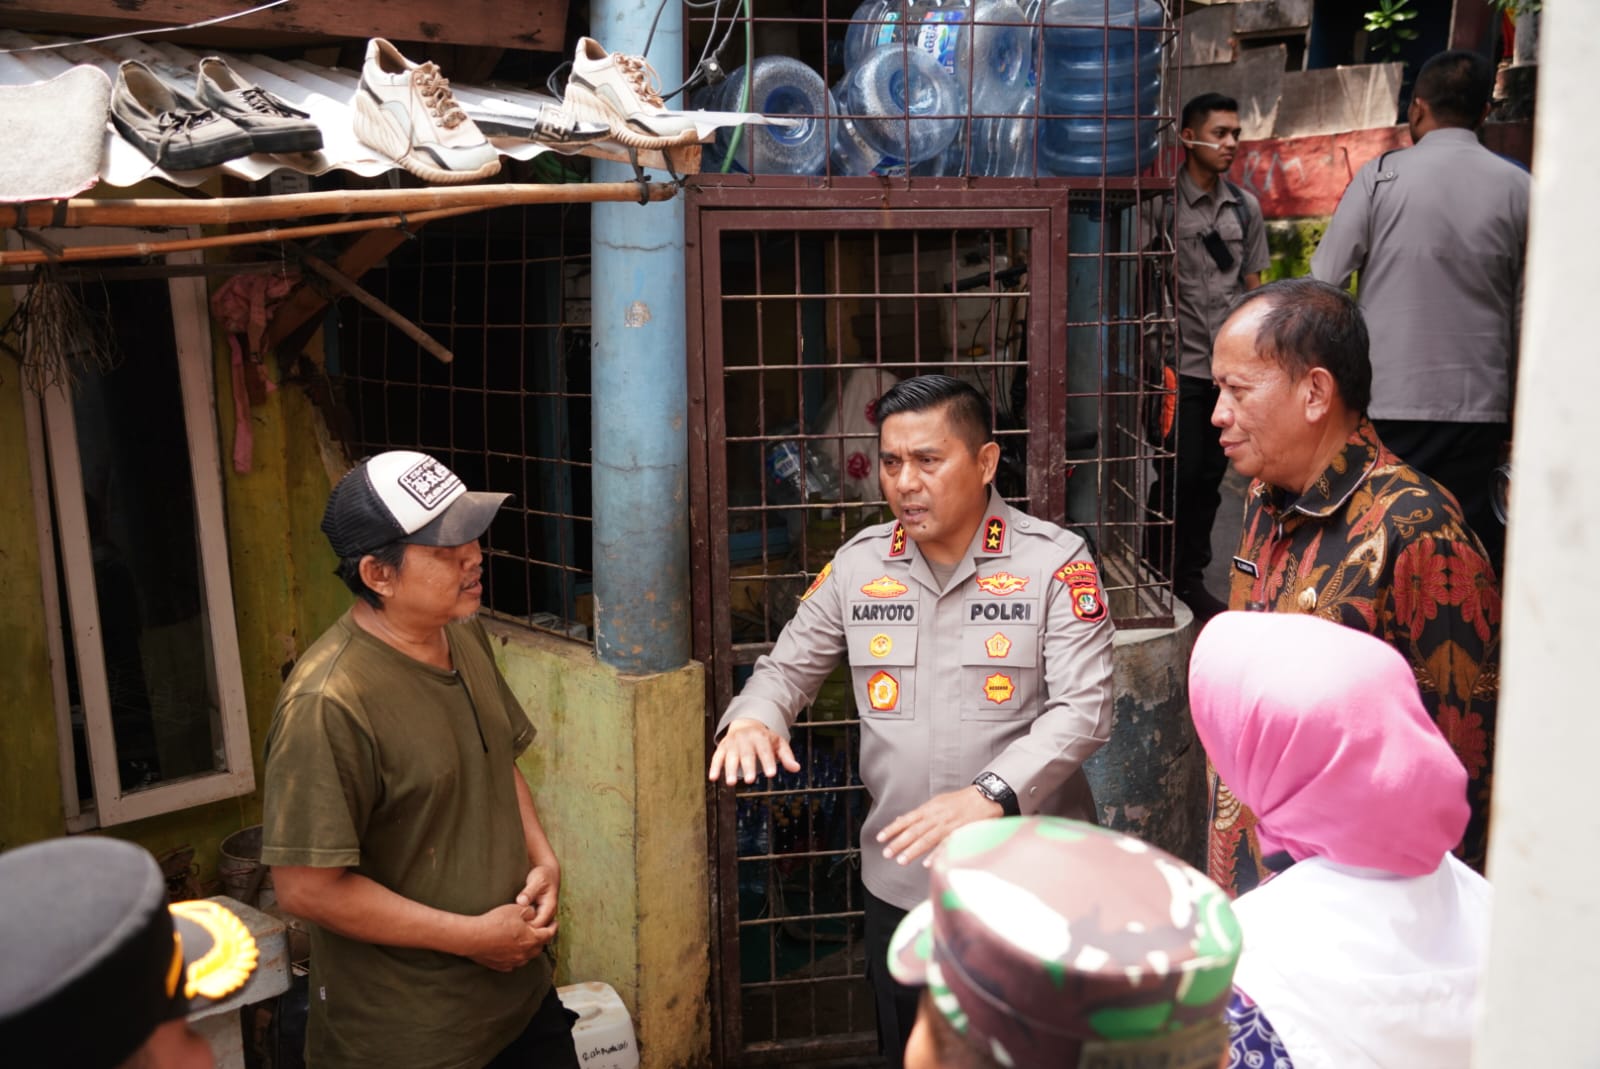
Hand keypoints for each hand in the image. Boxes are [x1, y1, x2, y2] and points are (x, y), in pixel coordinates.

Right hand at [466, 903, 555, 971]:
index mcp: (531, 939)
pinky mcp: (501, 966)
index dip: (553, 927)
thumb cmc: (495, 922)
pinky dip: (517, 956)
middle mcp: (525, 953)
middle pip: (539, 947)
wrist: (473, 937)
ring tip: (527, 940)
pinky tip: (513, 950)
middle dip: (542, 938)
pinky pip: (514, 963)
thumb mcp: (516, 909)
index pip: (549, 934)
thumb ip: (529, 912)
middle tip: (541, 930)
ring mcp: (513, 961)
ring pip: (527, 957)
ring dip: (530, 949)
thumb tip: (534, 914)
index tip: (554, 922)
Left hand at [515, 864, 559, 928]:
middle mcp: (549, 913)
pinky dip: (525, 924)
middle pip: (538, 929)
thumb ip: (529, 892)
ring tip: (510, 929)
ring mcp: (545, 914)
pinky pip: (533, 923)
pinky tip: (515, 923)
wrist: (549, 872)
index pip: (539, 924)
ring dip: (525, 929)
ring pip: (536, 928)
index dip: (527, 927)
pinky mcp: (540, 913)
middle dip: (525, 931)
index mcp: (550, 907)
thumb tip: (521, 901)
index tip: (513, 926)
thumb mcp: (536, 881)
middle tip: (509, 931)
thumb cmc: (543, 875)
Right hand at [707, 718, 799, 785]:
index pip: (765, 750)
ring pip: (730, 756)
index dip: (768, 762)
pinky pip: (716, 757)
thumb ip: (786, 756)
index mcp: (760, 736)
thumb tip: (796, 768)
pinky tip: (713, 778)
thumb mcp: (778, 743)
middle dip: (749, 767)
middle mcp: (745, 738)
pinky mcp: (722, 747)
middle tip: (751, 781)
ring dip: (730, 769)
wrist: (745, 723)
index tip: (771, 774)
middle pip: (747, 754)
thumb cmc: (765, 738)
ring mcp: (732, 743)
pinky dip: (714, 767)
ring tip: (732, 783)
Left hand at [876, 787, 1002, 867]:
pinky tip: (927, 864)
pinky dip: (937, 854)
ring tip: (901, 861)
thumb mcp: (937, 802)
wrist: (985, 797)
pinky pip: (947, 845)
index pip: (907, 820)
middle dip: (899, 842)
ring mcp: (949, 825)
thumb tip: (901, 820)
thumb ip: (920, 813)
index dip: (893, 829)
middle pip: (915, 831)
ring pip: (928, 839)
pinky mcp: (961, 833)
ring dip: (913, 850)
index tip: (880, 838)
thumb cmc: (960, 801)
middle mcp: (937, 816)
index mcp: (930, 808)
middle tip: (887, 853)